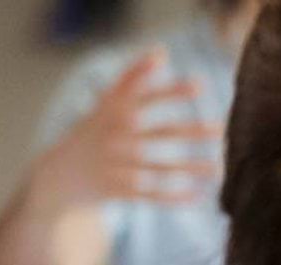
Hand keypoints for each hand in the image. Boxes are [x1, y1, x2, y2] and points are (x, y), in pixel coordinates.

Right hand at [36, 46, 220, 206]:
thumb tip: (162, 51)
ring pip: (161, 167)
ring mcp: (115, 166)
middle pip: (159, 133)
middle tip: (223, 128)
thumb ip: (132, 79)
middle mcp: (113, 138)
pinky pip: (152, 195)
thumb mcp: (105, 105)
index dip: (171, 91)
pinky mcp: (118, 191)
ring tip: (220, 169)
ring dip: (191, 168)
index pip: (144, 97)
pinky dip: (175, 197)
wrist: (57, 176)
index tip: (201, 84)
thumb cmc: (92, 133)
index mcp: (111, 113)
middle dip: (192, 131)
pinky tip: (200, 196)